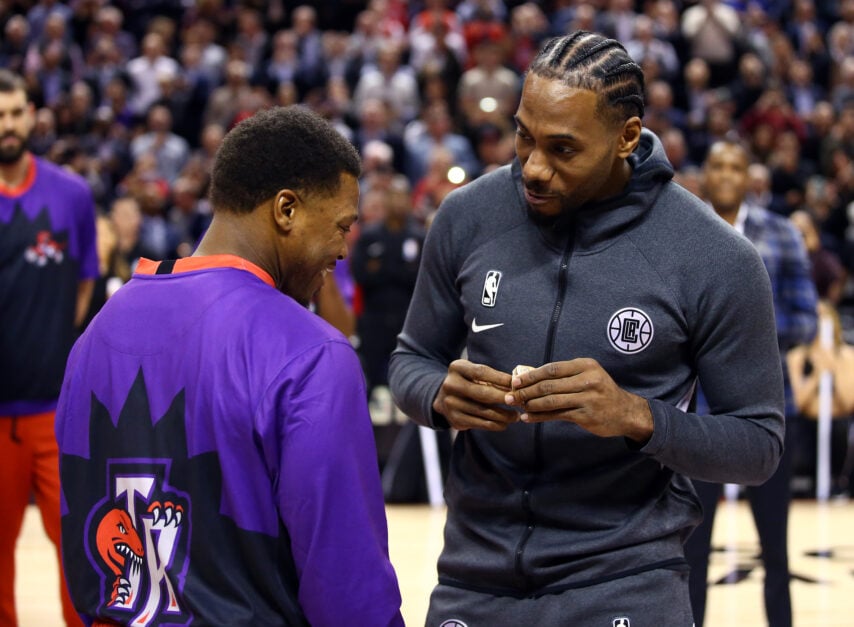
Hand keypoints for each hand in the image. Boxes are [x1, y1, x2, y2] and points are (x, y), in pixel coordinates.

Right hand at [432, 359, 517, 430]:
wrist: (444, 398)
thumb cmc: (467, 383)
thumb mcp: (474, 374)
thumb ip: (492, 378)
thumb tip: (516, 386)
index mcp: (456, 368)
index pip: (481, 372)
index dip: (501, 379)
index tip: (516, 384)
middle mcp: (450, 385)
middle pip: (482, 393)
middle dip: (504, 398)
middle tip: (518, 401)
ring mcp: (451, 404)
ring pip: (483, 411)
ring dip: (503, 415)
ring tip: (516, 416)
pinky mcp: (455, 419)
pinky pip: (480, 423)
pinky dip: (495, 425)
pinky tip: (505, 423)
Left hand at [504, 358, 653, 442]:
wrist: (625, 412)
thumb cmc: (600, 391)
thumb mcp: (587, 376)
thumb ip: (564, 376)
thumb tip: (530, 378)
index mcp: (585, 366)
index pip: (551, 369)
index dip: (531, 376)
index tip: (514, 381)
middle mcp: (587, 380)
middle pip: (549, 385)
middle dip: (526, 391)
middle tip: (509, 396)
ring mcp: (587, 398)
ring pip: (551, 400)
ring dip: (530, 404)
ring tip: (516, 406)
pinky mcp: (586, 415)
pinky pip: (557, 415)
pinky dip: (540, 416)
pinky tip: (528, 418)